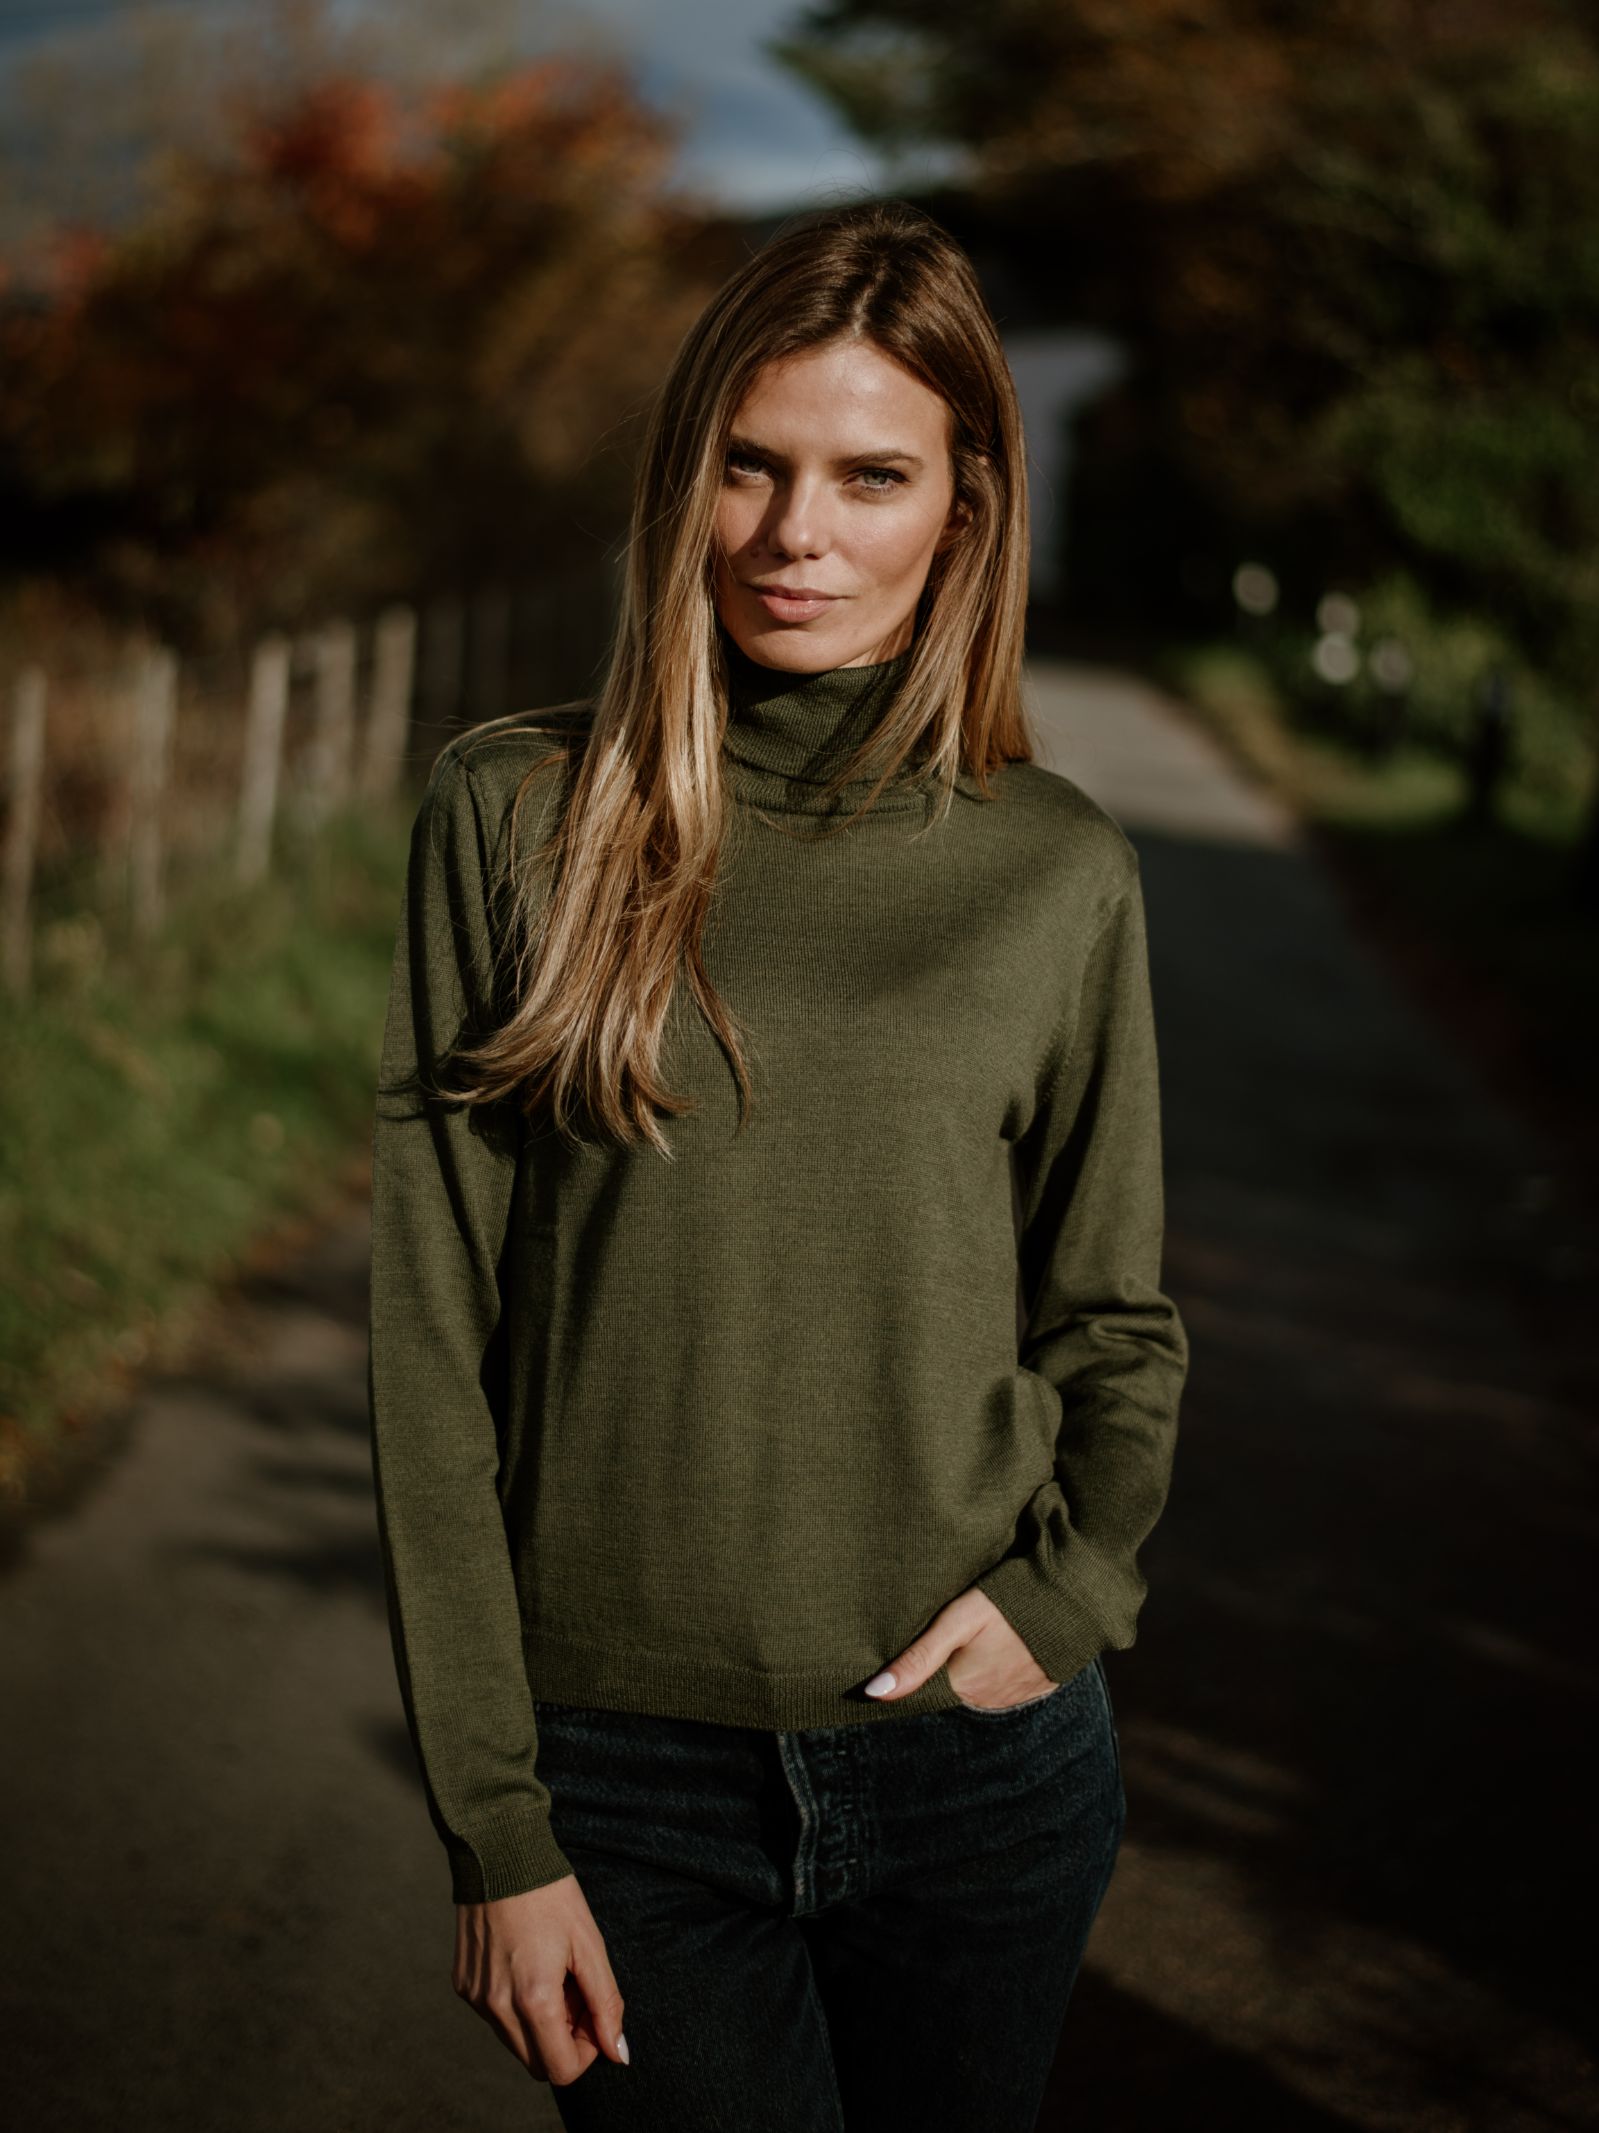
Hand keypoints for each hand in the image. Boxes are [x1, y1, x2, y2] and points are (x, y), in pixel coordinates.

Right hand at [454, 1873, 629, 2085]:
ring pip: (515, 2042)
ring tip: (549, 1972)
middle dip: (562, 2039)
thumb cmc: (551, 1895)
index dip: (586, 2052)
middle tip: (573, 1991)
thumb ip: (606, 2004)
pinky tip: (524, 1962)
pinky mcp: (463, 1985)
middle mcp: (497, 2007)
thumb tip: (619, 2054)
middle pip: (537, 2063)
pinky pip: (494, 2016)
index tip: (591, 2014)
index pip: (561, 2070)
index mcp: (533, 1999)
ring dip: (539, 2023)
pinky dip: (514, 2005)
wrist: (500, 1853)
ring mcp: (476, 1998)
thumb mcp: (590, 1944)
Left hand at [864, 1586, 1057, 1709]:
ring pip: (979, 1685)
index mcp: (962, 1687)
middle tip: (944, 1634)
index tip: (907, 1647)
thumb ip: (918, 1658)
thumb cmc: (1007, 1602)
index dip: (913, 1669)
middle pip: (952, 1687)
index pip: (924, 1689)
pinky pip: (1007, 1682)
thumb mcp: (957, 1621)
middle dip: (944, 1667)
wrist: (1071, 1597)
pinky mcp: (1039, 1686)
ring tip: (974, 1637)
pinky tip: (1000, 1643)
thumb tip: (875, 1693)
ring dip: (973, 1667)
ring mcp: (1016, 1696)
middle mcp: (988, 1701)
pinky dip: (999, 1667)